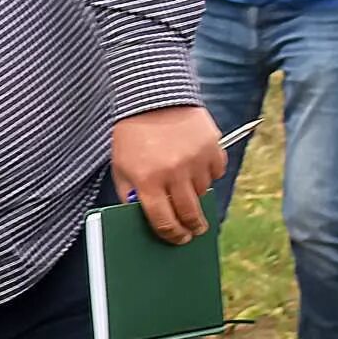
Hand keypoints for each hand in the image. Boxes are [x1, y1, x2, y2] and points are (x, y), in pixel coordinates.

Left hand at [110, 105, 226, 245]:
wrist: (152, 98)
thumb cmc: (133, 136)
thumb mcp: (121, 167)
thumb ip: (132, 194)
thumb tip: (149, 218)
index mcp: (147, 181)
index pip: (164, 222)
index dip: (173, 236)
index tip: (179, 240)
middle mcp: (174, 174)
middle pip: (189, 214)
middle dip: (192, 227)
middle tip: (195, 230)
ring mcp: (196, 161)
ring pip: (204, 193)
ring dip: (195, 193)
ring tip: (184, 182)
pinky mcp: (213, 149)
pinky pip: (216, 173)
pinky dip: (208, 173)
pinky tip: (195, 163)